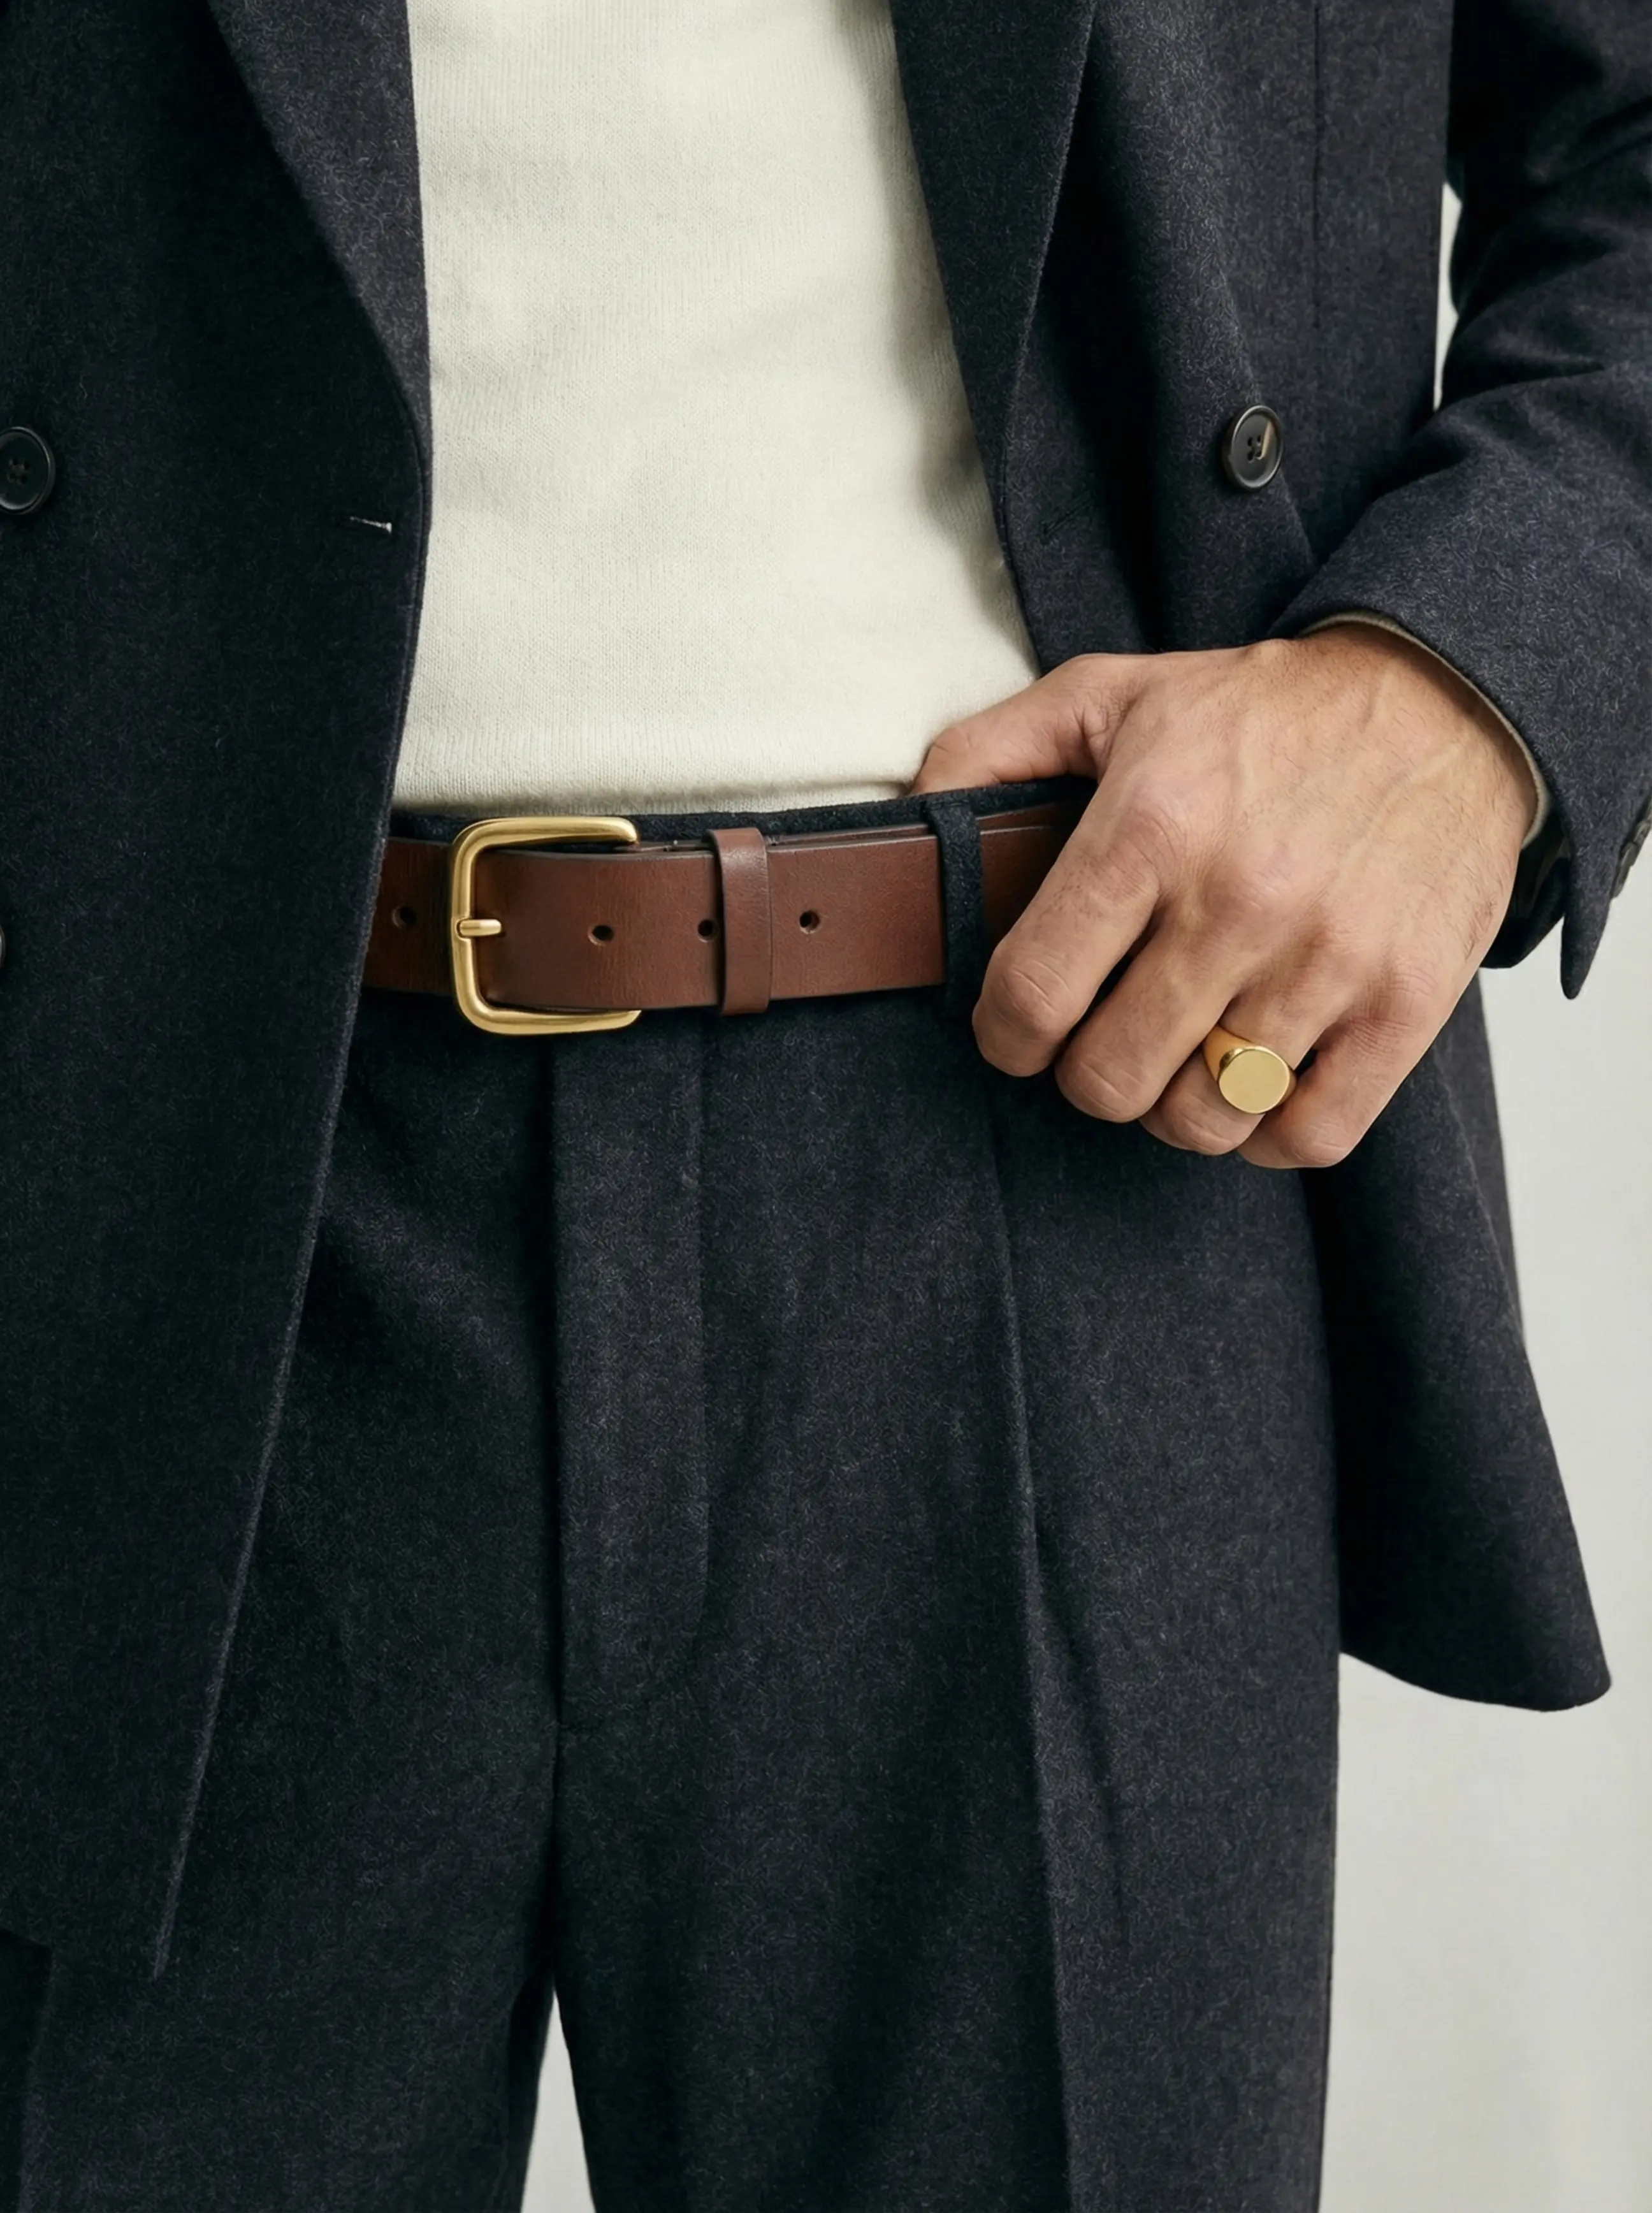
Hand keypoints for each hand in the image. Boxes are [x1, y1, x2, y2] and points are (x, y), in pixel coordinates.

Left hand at [912, 627, 1534, 1166]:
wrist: (1444, 700)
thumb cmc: (1264, 713)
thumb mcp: (1110, 693)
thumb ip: (992, 751)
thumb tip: (913, 822)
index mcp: (1151, 826)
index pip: (1032, 996)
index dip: (1005, 1036)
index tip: (1017, 1030)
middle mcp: (1239, 899)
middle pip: (1109, 1079)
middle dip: (1087, 1072)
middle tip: (1102, 1036)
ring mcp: (1329, 960)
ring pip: (1203, 1118)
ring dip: (1174, 1102)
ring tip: (1179, 1051)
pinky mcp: (1405, 1004)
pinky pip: (1306, 1136)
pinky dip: (1267, 1132)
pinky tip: (1254, 1079)